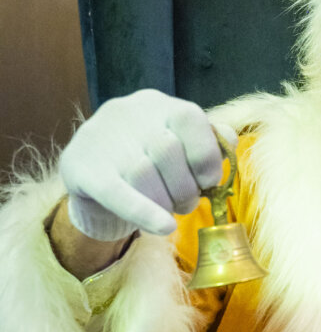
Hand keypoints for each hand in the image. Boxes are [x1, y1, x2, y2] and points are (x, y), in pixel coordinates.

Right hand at [59, 90, 236, 240]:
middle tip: (186, 204)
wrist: (90, 180)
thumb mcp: (178, 146)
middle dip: (185, 187)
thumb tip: (229, 140)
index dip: (206, 155)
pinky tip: (164, 227)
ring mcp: (100, 138)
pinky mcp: (80, 167)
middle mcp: (126, 112)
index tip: (209, 181)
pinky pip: (116, 192)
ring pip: (143, 174)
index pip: (190, 118)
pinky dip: (144, 212)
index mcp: (157, 105)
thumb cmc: (146, 162)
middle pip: (168, 150)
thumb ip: (207, 141)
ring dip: (164, 203)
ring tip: (168, 213)